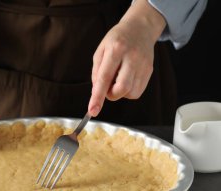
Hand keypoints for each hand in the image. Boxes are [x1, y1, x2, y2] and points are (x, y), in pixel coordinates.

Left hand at [88, 0, 165, 116]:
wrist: (140, 28)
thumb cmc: (117, 39)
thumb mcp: (101, 50)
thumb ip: (97, 72)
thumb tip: (96, 92)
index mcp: (116, 50)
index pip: (104, 78)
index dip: (97, 97)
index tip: (93, 110)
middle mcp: (131, 57)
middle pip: (121, 88)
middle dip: (110, 95)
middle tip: (107, 86)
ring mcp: (143, 65)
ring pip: (130, 93)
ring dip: (119, 92)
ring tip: (118, 78)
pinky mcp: (149, 71)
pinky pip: (137, 92)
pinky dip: (128, 91)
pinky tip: (126, 79)